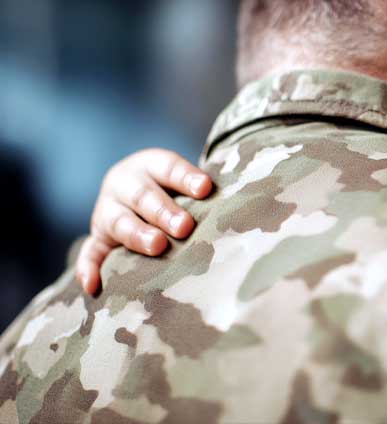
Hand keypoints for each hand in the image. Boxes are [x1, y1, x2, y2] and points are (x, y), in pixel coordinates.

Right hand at [77, 148, 211, 294]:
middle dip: (164, 212)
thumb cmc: (175, 189)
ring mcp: (107, 212)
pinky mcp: (98, 237)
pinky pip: (90, 253)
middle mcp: (124, 184)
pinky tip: (93, 286)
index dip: (185, 178)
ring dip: (138, 235)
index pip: (168, 168)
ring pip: (119, 222)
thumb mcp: (183, 179)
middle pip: (144, 197)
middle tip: (185, 226)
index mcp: (149, 165)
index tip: (205, 188)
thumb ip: (201, 191)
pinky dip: (88, 268)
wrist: (137, 187)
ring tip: (158, 246)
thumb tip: (232, 208)